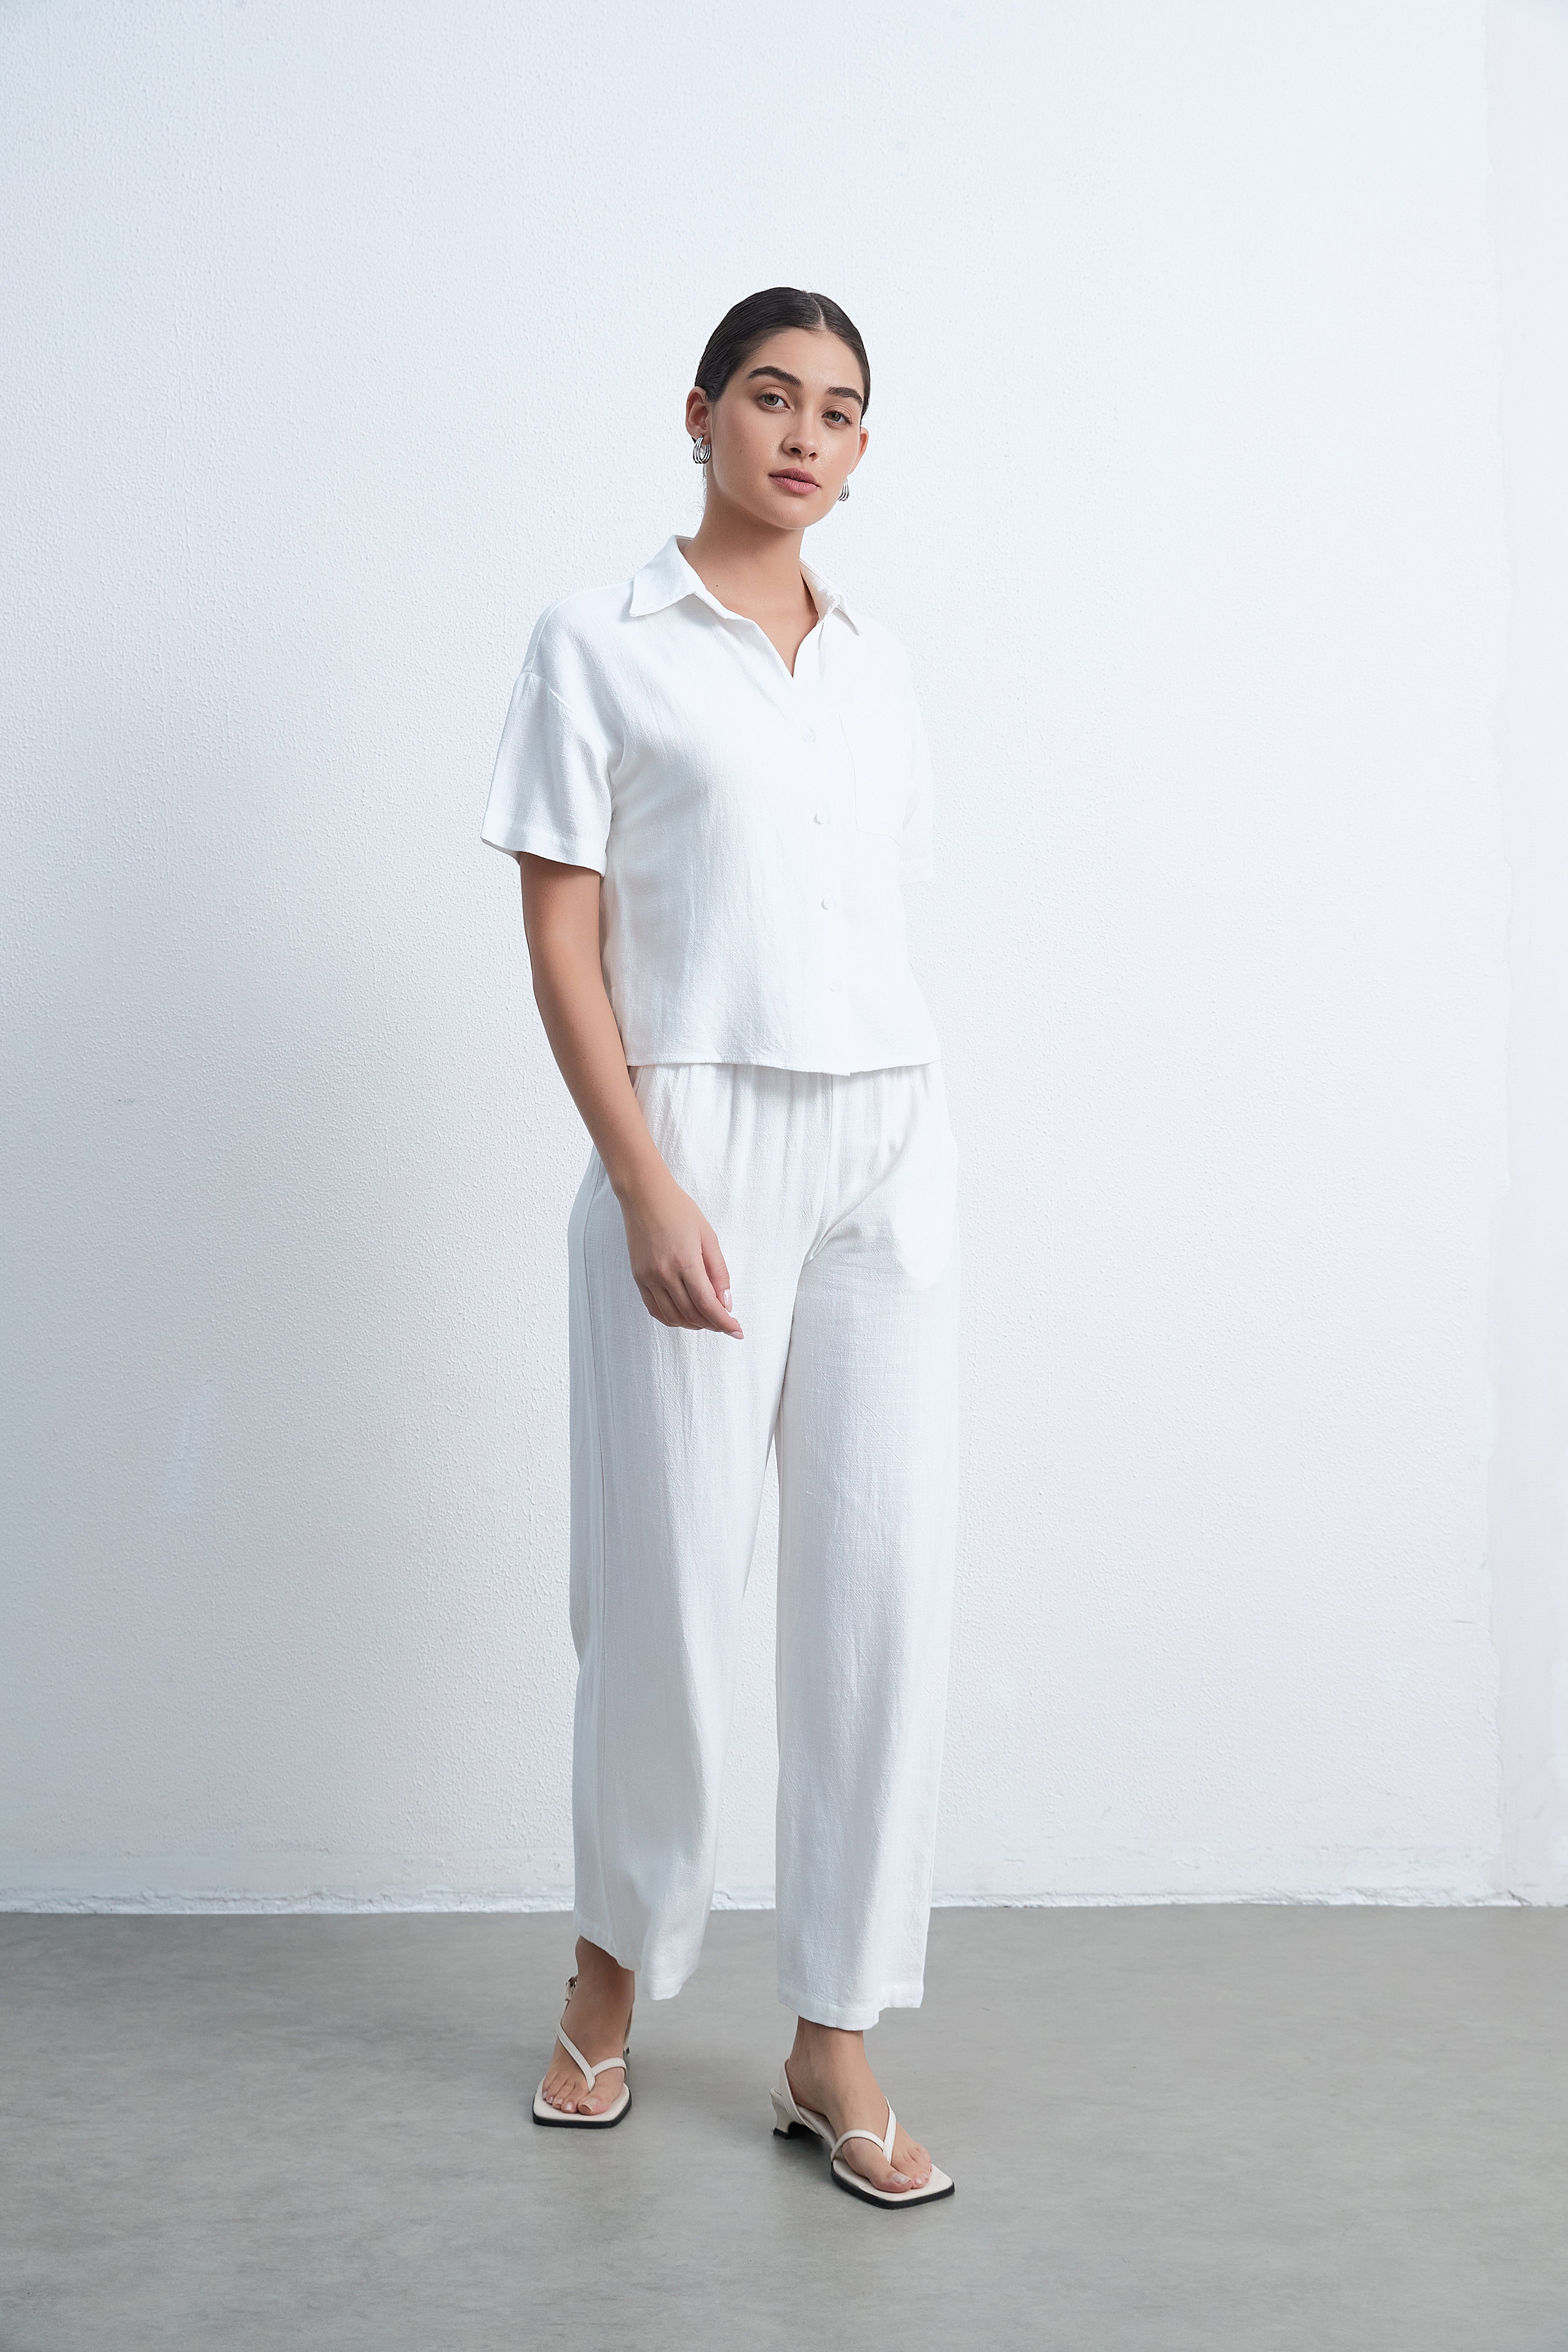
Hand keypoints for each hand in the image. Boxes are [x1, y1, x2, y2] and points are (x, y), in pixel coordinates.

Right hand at [618, 1168, 742, 1337]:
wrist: (644, 1195)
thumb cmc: (679, 1210)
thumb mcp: (708, 1237)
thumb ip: (719, 1272)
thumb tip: (726, 1302)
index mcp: (686, 1262)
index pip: (707, 1305)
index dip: (724, 1322)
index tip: (737, 1331)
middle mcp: (664, 1274)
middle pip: (691, 1314)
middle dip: (712, 1324)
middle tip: (726, 1324)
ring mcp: (648, 1277)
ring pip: (673, 1317)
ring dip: (693, 1324)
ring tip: (707, 1321)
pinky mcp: (638, 1277)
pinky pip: (655, 1309)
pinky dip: (672, 1318)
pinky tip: (685, 1316)